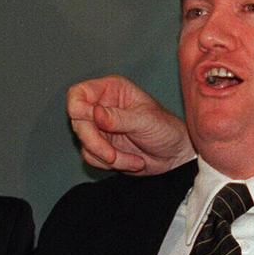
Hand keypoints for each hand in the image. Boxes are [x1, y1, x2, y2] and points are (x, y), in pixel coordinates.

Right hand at [68, 74, 193, 174]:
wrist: (175, 154)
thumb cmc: (166, 129)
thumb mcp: (144, 121)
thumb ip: (118, 117)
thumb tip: (95, 113)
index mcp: (111, 90)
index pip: (78, 93)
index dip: (78, 109)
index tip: (93, 122)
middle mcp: (101, 107)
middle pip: (78, 123)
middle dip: (96, 143)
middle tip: (112, 155)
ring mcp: (99, 128)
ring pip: (84, 143)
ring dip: (108, 157)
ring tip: (134, 159)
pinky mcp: (101, 147)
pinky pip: (91, 157)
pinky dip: (110, 164)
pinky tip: (131, 162)